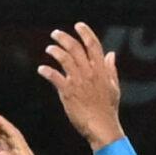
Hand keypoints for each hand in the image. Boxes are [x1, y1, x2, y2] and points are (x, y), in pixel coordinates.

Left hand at [39, 23, 125, 148]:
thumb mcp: (114, 87)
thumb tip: (111, 54)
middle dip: (64, 38)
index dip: (86, 33)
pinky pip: (54, 76)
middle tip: (55, 34)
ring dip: (54, 51)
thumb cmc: (108, 110)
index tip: (78, 25)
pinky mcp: (68, 92)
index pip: (94, 45)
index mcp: (101, 71)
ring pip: (64, 58)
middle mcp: (90, 73)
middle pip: (75, 48)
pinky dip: (46, 71)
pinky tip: (42, 69)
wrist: (102, 129)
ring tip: (49, 49)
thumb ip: (111, 69)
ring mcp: (78, 82)